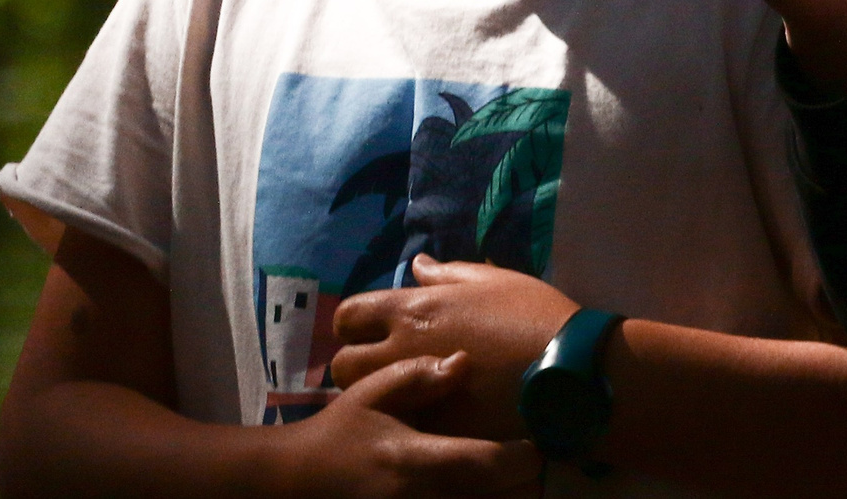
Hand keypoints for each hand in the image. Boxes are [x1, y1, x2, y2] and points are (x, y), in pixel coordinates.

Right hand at [279, 352, 543, 497]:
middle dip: (529, 480)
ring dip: (515, 494)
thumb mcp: (371, 395)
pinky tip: (498, 486)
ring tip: (526, 472)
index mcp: (415, 460)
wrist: (303, 483)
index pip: (483, 464)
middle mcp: (424, 496)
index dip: (522, 456)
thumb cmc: (344, 433)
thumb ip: (416, 377)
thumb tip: (463, 360)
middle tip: (543, 450)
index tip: (542, 437)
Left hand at [330, 255, 580, 439]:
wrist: (566, 370)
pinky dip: (404, 417)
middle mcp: (401, 350)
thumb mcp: (493, 281)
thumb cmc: (533, 315)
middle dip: (357, 363)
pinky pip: (397, 423)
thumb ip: (447, 274)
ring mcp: (413, 395)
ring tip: (404, 392)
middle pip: (343, 364)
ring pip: (362, 401)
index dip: (355, 323)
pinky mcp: (431, 428)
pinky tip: (428, 413)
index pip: (348, 315)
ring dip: (374, 394)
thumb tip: (417, 266)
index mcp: (414, 309)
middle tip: (387, 364)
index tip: (375, 329)